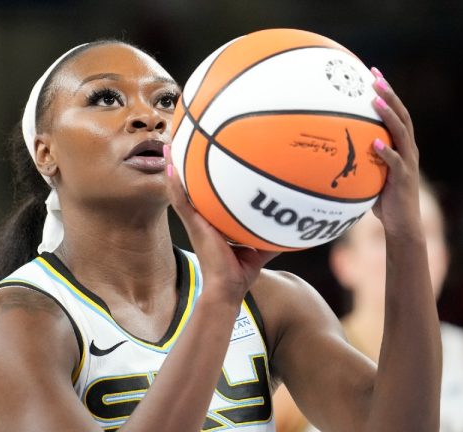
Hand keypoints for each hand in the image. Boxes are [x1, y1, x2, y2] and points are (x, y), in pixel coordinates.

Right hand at [163, 145, 278, 303]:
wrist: (227, 289)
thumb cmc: (240, 273)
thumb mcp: (259, 248)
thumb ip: (271, 233)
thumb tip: (293, 223)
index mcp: (214, 223)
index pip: (208, 197)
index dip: (204, 178)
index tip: (203, 157)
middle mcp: (202, 220)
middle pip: (191, 188)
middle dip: (185, 167)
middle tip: (180, 143)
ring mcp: (195, 222)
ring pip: (180, 191)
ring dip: (174, 170)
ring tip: (169, 146)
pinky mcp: (193, 225)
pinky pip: (181, 201)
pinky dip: (175, 184)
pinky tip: (170, 166)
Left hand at [369, 67, 422, 237]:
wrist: (402, 225)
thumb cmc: (384, 200)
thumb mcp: (371, 174)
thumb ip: (360, 160)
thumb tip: (331, 149)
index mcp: (403, 146)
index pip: (397, 113)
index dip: (388, 93)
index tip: (374, 73)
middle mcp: (409, 150)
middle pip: (402, 116)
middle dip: (389, 94)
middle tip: (375, 77)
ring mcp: (407, 163)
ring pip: (402, 134)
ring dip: (389, 115)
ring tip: (375, 100)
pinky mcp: (403, 179)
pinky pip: (395, 163)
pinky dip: (386, 152)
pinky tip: (375, 142)